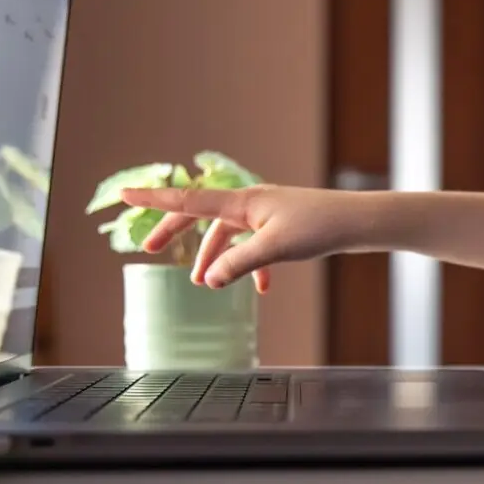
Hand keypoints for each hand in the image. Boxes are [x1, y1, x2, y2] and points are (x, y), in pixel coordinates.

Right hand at [120, 184, 365, 291]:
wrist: (358, 222)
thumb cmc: (320, 227)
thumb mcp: (275, 248)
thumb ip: (238, 264)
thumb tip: (207, 279)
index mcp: (243, 201)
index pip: (189, 200)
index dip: (154, 200)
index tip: (125, 195)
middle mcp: (251, 202)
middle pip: (201, 215)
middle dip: (176, 234)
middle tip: (149, 251)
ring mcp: (267, 212)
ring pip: (228, 233)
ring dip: (214, 257)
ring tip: (203, 283)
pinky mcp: (282, 225)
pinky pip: (255, 243)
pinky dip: (251, 264)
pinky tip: (261, 288)